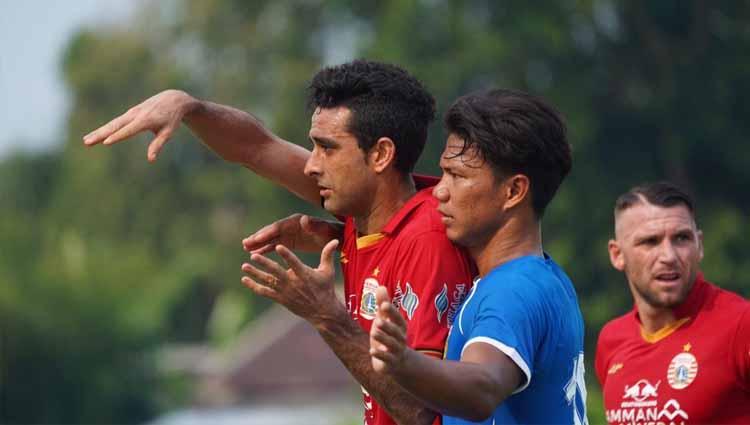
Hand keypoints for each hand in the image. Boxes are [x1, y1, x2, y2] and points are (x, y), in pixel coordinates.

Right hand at [82, 89, 197, 161]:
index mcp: (146, 120)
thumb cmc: (172, 119)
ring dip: (99, 132)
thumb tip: (150, 159)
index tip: (106, 142)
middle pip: (115, 126)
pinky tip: (96, 135)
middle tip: (87, 142)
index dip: (118, 136)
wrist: (173, 99)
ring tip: (86, 141)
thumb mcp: (168, 132)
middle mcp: (136, 115)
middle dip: (100, 134)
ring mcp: (131, 113)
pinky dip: (105, 128)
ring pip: (112, 124)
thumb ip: (158, 145)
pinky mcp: (130, 113)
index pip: (129, 130)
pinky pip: (116, 122)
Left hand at [241, 239, 342, 323]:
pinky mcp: (280, 298)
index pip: (294, 262)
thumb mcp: (328, 271)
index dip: (286, 255)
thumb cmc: (325, 288)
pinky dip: (254, 286)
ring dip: (255, 274)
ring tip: (244, 266)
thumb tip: (335, 240)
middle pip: (276, 272)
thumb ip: (327, 254)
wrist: (322, 312)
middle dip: (264, 264)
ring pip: (268, 281)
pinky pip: (265, 292)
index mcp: (304, 274)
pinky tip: (245, 279)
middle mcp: (293, 283)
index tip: (278, 246)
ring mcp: (285, 292)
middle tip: (254, 256)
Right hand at [242, 214, 342, 254]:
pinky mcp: (290, 241)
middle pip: (271, 231)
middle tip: (245, 243)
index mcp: (296, 222)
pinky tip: (256, 254)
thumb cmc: (330, 234)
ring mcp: (289, 233)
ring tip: (246, 248)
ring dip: (259, 243)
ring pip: (271, 238)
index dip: (267, 233)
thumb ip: (314, 226)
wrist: (335, 238)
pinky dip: (265, 249)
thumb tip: (305, 220)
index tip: (256, 239)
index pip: (278, 227)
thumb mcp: (323, 230)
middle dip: (258, 237)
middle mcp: (290, 226)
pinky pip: (275, 245)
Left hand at [370, 286, 409, 373]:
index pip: (397, 318)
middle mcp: (400, 339)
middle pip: (395, 332)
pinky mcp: (390, 363)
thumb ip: (383, 305)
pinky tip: (371, 351)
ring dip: (383, 338)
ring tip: (374, 332)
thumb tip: (380, 286)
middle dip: (388, 326)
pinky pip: (387, 359)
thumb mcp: (385, 320)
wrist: (398, 363)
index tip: (383, 305)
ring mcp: (396, 352)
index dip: (391, 311)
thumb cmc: (389, 336)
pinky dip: (380, 355)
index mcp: (399, 327)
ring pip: (391, 345)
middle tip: (378, 320)